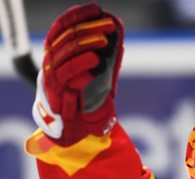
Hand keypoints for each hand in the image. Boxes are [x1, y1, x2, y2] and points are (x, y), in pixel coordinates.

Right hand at [32, 3, 123, 145]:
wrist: (76, 126)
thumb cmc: (86, 97)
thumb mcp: (96, 71)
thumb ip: (103, 53)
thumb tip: (117, 30)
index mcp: (57, 51)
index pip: (64, 25)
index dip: (79, 14)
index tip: (97, 8)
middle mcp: (51, 60)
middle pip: (67, 36)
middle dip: (89, 28)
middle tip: (108, 26)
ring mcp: (53, 76)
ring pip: (66, 52)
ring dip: (86, 44)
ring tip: (104, 41)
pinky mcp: (57, 92)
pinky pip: (67, 76)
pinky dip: (81, 66)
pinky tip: (96, 62)